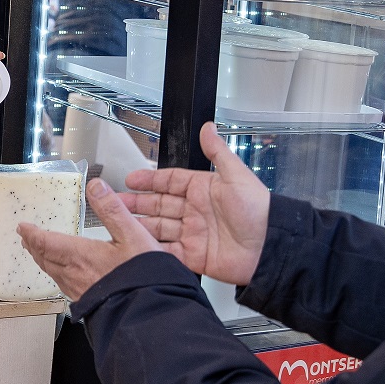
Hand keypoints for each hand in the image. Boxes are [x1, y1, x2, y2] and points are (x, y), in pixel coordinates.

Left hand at [18, 178, 161, 301]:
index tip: (23, 226)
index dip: (32, 233)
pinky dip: (55, 273)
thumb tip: (96, 186)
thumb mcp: (132, 235)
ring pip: (52, 272)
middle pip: (44, 257)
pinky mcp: (86, 301)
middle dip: (33, 245)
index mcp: (79, 255)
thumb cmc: (141, 277)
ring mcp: (78, 290)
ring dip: (42, 259)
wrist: (147, 313)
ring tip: (39, 253)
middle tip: (26, 238)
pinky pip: (62, 284)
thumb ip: (112, 209)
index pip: (45, 242)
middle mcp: (73, 274)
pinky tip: (63, 275)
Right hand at [117, 121, 269, 284]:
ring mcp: (193, 233)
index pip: (170, 182)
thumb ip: (218, 152)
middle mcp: (196, 211)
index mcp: (203, 190)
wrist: (269, 247)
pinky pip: (168, 251)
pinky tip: (138, 245)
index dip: (149, 180)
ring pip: (159, 227)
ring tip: (119, 222)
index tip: (130, 179)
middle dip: (136, 203)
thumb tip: (208, 127)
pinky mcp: (194, 256)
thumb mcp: (237, 176)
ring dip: (139, 224)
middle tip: (114, 201)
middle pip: (159, 205)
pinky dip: (152, 249)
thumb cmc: (258, 210)